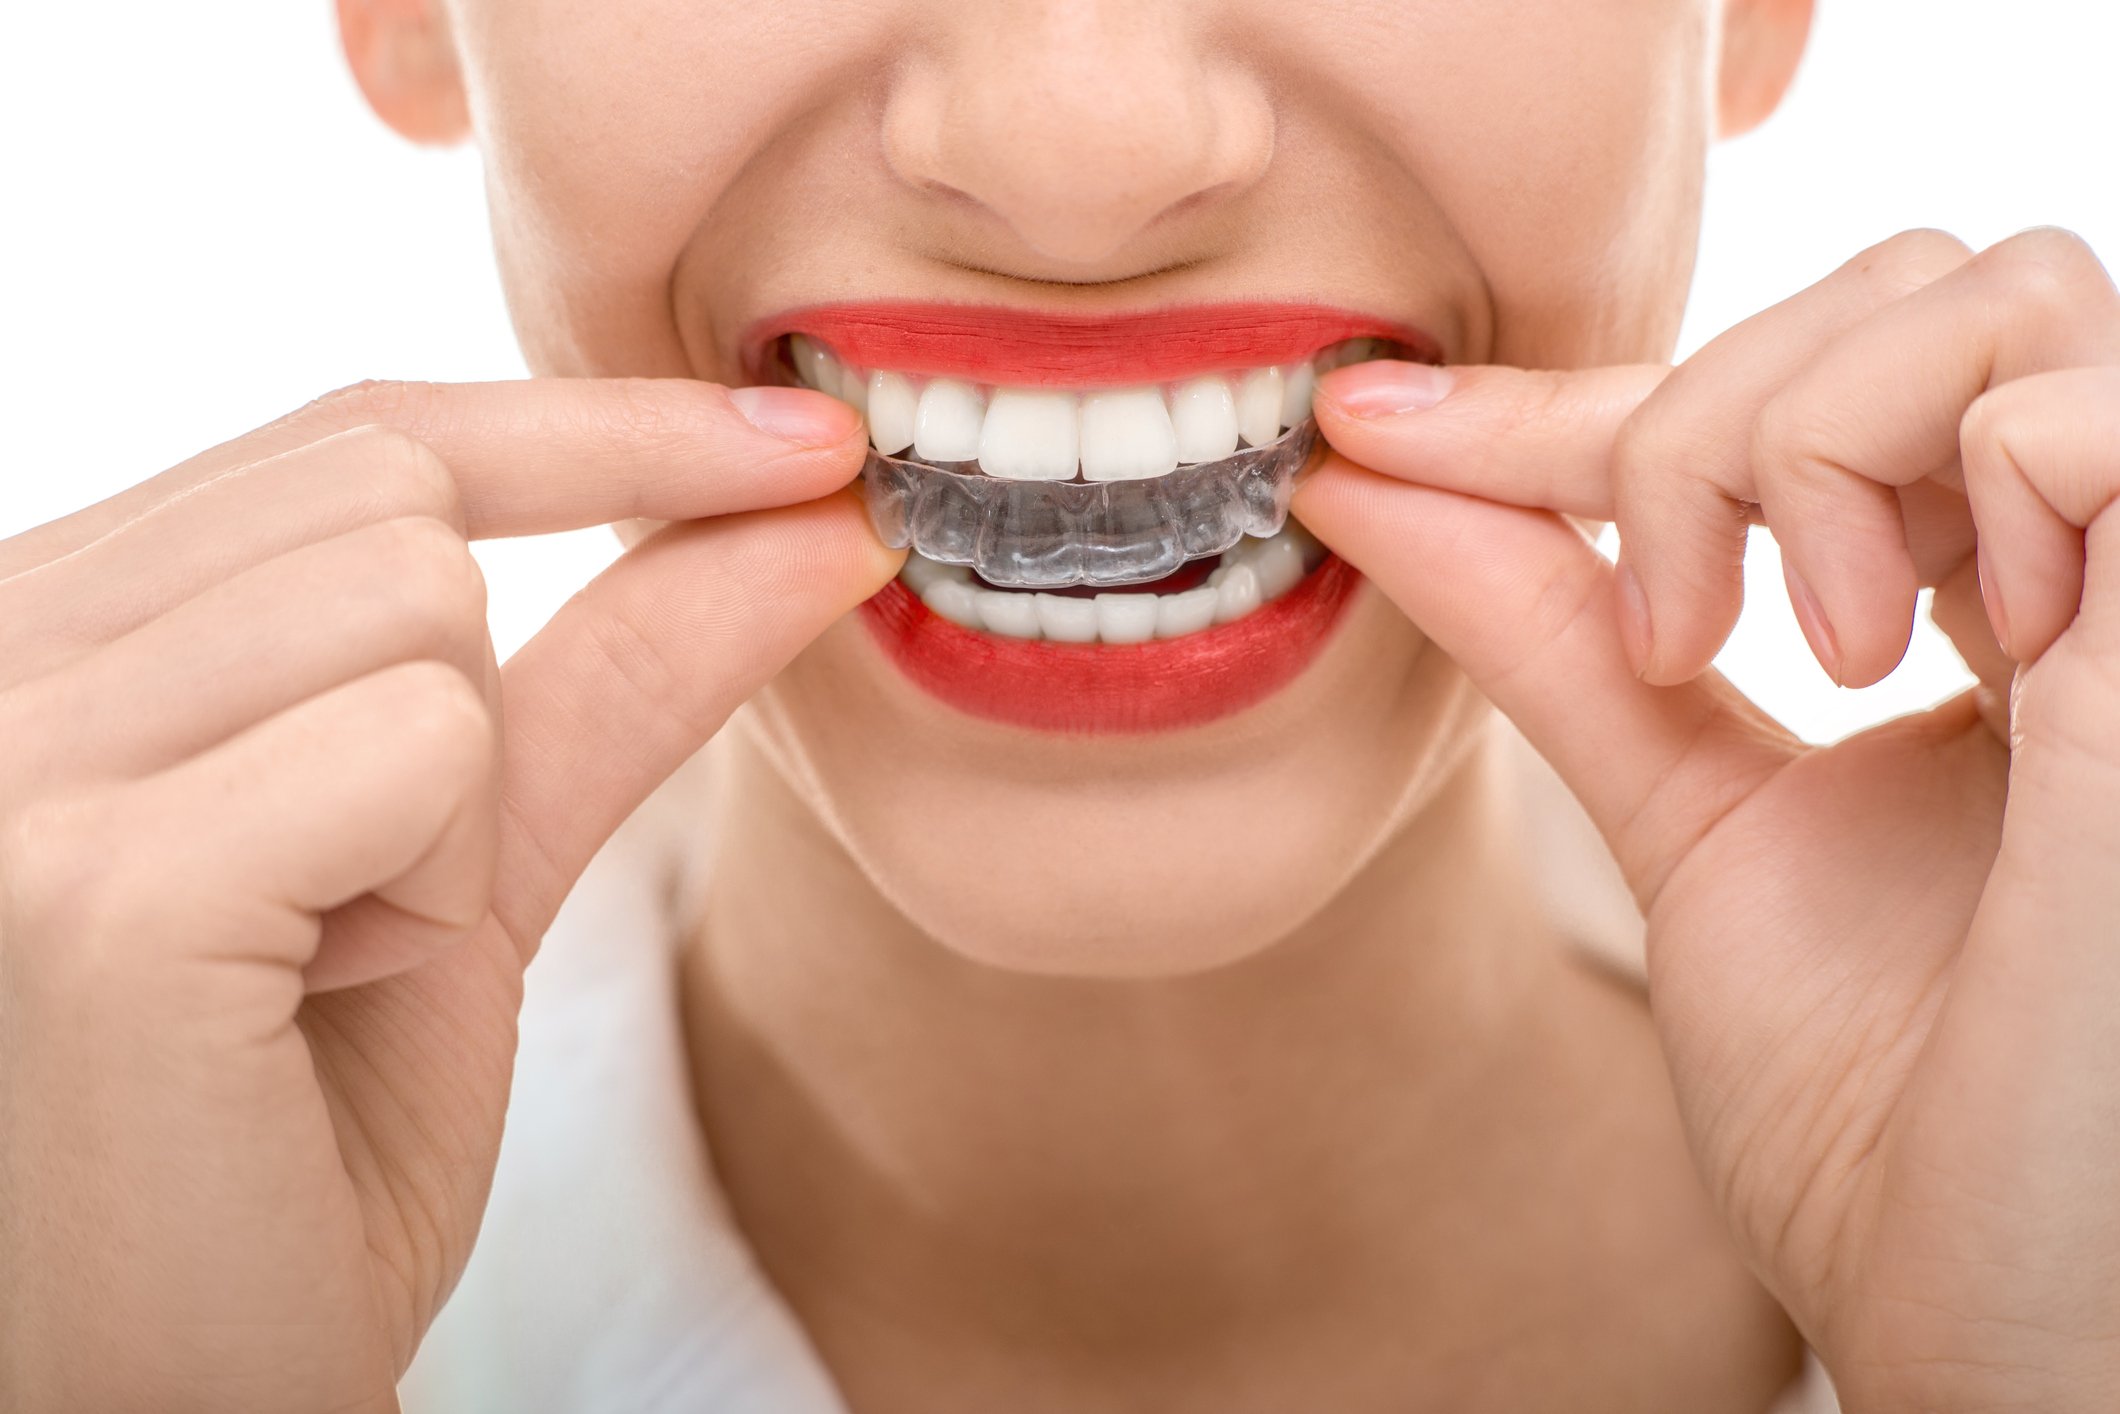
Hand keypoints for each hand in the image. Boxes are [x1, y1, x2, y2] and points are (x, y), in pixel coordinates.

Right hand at [0, 379, 897, 1411]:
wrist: (174, 1387)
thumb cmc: (290, 1145)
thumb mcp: (465, 869)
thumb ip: (610, 672)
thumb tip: (810, 515)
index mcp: (48, 630)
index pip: (356, 435)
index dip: (592, 427)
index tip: (802, 440)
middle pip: (397, 502)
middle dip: (466, 702)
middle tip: (353, 918)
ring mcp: (5, 758)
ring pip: (418, 604)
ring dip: (441, 817)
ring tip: (300, 974)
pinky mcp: (86, 884)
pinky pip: (419, 744)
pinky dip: (425, 885)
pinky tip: (293, 1009)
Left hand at [1295, 228, 2119, 1411]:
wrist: (1981, 1307)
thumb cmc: (1874, 1104)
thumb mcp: (1688, 816)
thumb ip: (1558, 635)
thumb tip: (1366, 478)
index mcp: (1999, 601)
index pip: (1789, 390)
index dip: (1575, 402)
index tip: (1364, 425)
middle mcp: (2102, 569)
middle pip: (1911, 290)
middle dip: (1708, 418)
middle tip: (1677, 627)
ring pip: (1998, 298)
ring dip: (1812, 448)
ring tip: (1797, 658)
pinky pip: (2098, 411)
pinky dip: (1963, 481)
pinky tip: (1932, 658)